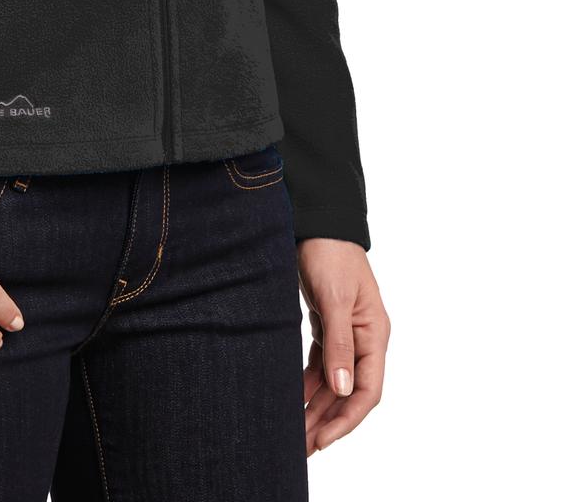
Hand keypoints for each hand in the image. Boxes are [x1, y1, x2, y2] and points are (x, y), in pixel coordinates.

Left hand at [297, 239, 389, 454]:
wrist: (317, 219)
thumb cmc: (330, 252)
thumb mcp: (336, 297)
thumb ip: (340, 342)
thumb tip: (344, 389)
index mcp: (374, 334)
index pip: (367, 390)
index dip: (347, 419)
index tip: (322, 439)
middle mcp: (364, 338)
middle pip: (348, 392)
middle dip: (327, 421)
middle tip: (301, 448)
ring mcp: (346, 331)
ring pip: (333, 381)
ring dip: (316, 406)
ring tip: (294, 432)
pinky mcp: (327, 323)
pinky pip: (320, 363)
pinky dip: (308, 382)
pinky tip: (293, 398)